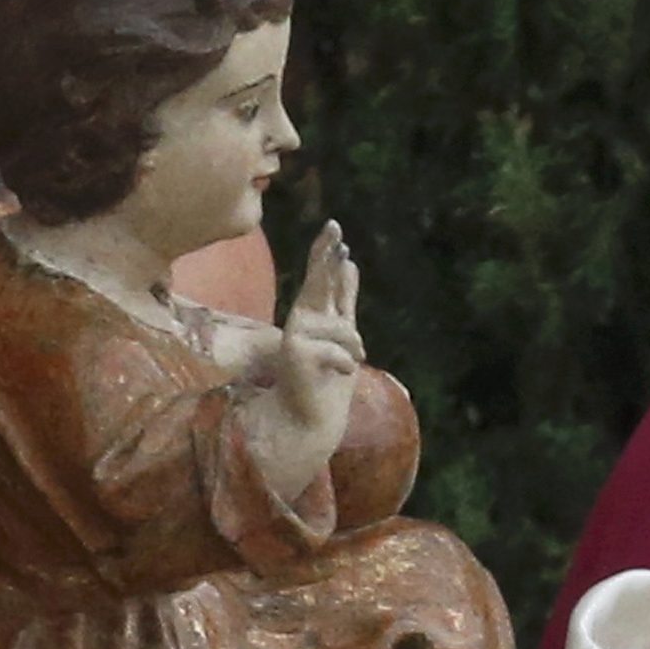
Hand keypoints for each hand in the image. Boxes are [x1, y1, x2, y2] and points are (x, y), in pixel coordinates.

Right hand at [272, 220, 364, 425]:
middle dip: (326, 257)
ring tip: (346, 367)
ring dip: (355, 349)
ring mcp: (294, 336)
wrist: (307, 421)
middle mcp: (300, 320)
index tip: (335, 227)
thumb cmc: (326, 381)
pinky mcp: (296, 354)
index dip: (326, 253)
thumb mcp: (342, 336)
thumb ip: (342, 301)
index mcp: (312, 314)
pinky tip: (340, 375)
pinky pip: (341, 352)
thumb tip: (349, 262)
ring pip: (345, 328)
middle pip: (318, 283)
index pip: (321, 277)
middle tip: (335, 227)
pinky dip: (347, 364)